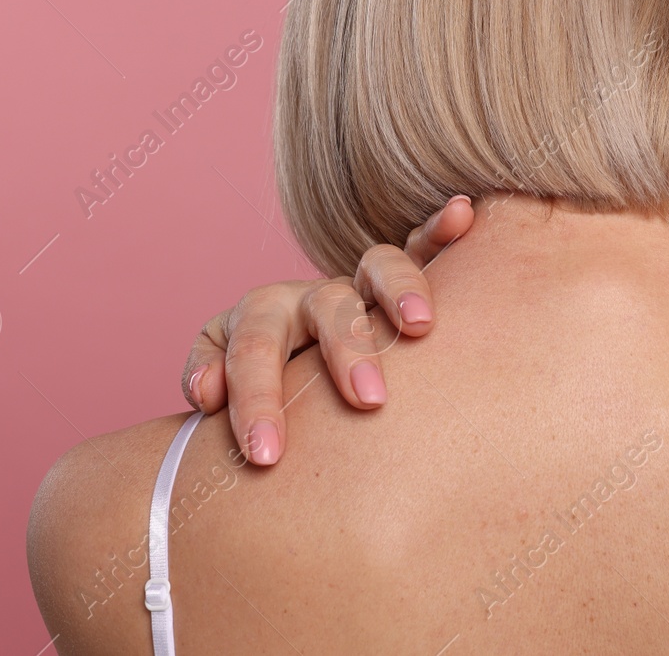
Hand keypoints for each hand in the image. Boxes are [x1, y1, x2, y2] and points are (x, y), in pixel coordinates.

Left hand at [181, 194, 475, 464]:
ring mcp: (357, 286)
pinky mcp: (402, 284)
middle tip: (368, 402)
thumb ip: (210, 390)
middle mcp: (308, 295)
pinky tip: (462, 215)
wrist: (291, 376)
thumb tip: (206, 395)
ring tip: (421, 324)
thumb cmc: (265, 403)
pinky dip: (441, 228)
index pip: (250, 348)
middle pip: (322, 304)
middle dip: (343, 350)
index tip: (265, 454)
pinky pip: (425, 246)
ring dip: (398, 289)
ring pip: (378, 267)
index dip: (254, 396)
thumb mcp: (226, 399)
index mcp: (259, 322)